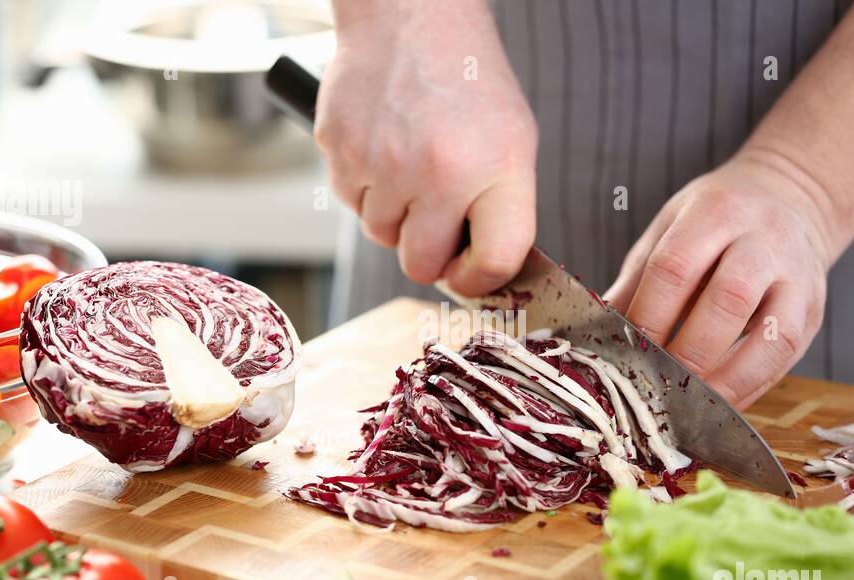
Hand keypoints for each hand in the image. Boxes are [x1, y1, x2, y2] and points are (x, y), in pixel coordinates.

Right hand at [316, 0, 537, 294]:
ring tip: (410, 166)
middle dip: (428, 252)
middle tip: (435, 217)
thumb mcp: (513, 141)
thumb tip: (482, 272)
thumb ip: (502, 209)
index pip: (494, 262)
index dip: (481, 280)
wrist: (411, 17)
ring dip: (395, 216)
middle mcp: (438, 172)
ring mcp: (383, 163)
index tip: (471, 275)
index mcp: (495, 170)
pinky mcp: (340, 150)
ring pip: (381, 237)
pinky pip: (351, 203)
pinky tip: (383, 147)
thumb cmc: (467, 83)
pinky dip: (365, 187)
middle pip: (422, 265)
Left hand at [604, 150, 834, 408]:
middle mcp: (764, 239)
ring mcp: (797, 275)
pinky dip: (751, 386)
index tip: (625, 351)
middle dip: (687, 352)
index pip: (676, 266)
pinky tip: (720, 402)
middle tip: (655, 383)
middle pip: (728, 299)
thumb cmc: (714, 221)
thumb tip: (594, 334)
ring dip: (727, 379)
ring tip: (690, 404)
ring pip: (772, 334)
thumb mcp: (668, 231)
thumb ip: (636, 281)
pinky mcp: (813, 309)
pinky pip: (786, 355)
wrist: (789, 197)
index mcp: (716, 211)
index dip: (649, 315)